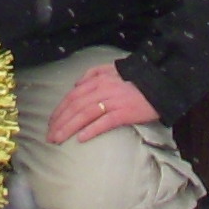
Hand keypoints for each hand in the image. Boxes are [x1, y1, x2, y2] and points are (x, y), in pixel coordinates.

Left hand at [45, 60, 160, 145]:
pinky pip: (104, 123)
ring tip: (58, 139)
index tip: (50, 123)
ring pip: (84, 115)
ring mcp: (113, 101)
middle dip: (59, 122)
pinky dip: (91, 130)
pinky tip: (81, 139)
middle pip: (75, 107)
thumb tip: (76, 84)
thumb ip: (93, 73)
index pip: (72, 96)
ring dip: (69, 128)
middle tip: (49, 136)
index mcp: (97, 80)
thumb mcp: (112, 69)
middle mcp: (102, 89)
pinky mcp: (124, 113)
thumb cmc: (134, 79)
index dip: (59, 110)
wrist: (159, 83)